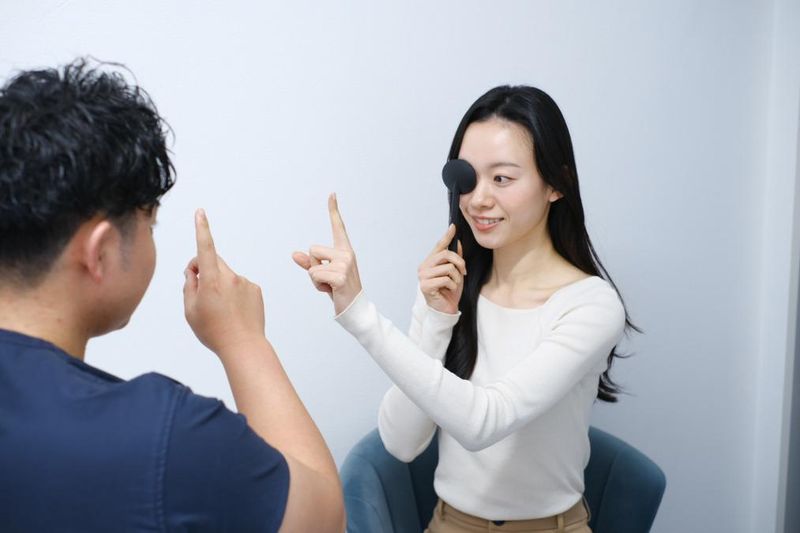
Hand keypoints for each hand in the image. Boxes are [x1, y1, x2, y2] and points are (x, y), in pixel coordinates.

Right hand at [183, 209, 265, 355]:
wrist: (244, 346)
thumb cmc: (214, 331)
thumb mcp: (190, 310)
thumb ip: (188, 285)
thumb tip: (193, 270)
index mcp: (211, 281)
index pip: (204, 249)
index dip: (201, 229)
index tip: (200, 212)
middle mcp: (230, 277)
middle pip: (213, 262)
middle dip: (204, 269)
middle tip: (199, 291)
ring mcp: (245, 282)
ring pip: (226, 275)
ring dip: (220, 284)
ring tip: (221, 309)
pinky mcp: (256, 289)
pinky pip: (240, 284)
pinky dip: (234, 293)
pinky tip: (234, 311)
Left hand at [292, 194, 362, 314]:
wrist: (354, 308)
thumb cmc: (338, 289)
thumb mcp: (322, 274)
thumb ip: (309, 264)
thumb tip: (294, 254)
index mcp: (344, 250)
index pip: (338, 227)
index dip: (333, 210)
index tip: (332, 194)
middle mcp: (346, 253)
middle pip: (312, 250)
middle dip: (313, 266)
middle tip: (328, 279)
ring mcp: (345, 264)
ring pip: (312, 265)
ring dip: (315, 278)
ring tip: (330, 285)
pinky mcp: (340, 276)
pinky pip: (314, 275)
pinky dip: (317, 285)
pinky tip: (331, 290)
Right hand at [418, 224, 465, 314]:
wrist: (445, 310)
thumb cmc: (449, 292)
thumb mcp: (456, 273)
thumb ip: (455, 259)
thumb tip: (458, 243)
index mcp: (430, 262)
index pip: (439, 246)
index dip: (447, 236)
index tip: (453, 227)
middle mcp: (424, 267)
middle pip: (446, 255)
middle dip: (459, 263)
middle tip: (463, 272)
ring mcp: (423, 276)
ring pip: (448, 268)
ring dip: (456, 278)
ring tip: (453, 285)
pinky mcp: (425, 286)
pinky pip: (446, 279)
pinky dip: (452, 285)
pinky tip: (449, 290)